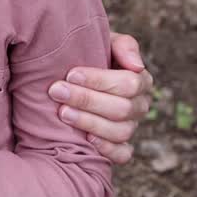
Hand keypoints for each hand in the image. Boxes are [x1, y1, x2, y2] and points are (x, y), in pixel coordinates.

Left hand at [47, 31, 152, 163]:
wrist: (73, 76)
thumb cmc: (91, 55)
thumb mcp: (106, 42)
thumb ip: (123, 46)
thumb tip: (137, 66)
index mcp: (140, 80)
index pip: (129, 83)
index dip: (99, 80)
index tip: (71, 74)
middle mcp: (139, 105)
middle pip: (122, 109)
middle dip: (87, 100)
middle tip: (56, 92)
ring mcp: (131, 127)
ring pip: (120, 131)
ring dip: (89, 122)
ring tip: (62, 113)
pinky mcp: (120, 146)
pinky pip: (123, 154)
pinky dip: (107, 149)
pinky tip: (86, 139)